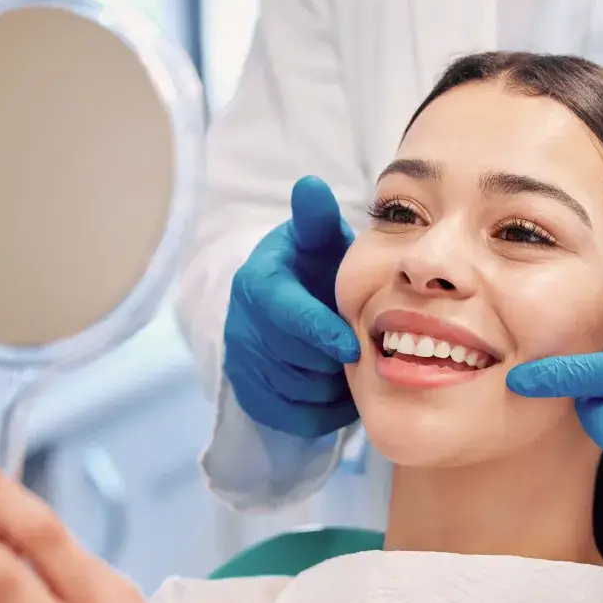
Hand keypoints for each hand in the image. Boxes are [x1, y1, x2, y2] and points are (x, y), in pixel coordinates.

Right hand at [224, 175, 360, 437]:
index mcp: (257, 284)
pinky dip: (322, 411)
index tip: (353, 346)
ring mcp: (242, 364)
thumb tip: (310, 185)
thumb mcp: (317, 240)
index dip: (320, 333)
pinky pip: (293, 417)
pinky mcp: (250, 395)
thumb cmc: (313, 268)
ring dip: (331, 386)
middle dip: (332, 360)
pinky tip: (337, 389)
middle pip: (294, 360)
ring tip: (348, 367)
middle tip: (361, 352)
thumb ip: (317, 219)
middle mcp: (241, 326)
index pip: (285, 315)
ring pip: (296, 392)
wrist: (287, 304)